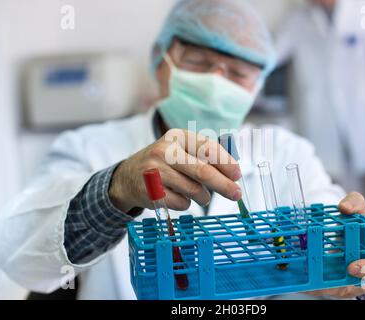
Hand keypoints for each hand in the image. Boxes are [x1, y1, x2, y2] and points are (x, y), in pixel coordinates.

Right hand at [109, 129, 241, 211]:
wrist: (128, 176)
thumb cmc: (163, 162)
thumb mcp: (180, 150)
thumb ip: (204, 157)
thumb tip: (233, 173)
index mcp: (177, 136)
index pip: (207, 148)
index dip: (226, 162)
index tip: (237, 174)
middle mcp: (165, 151)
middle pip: (203, 172)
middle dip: (224, 185)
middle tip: (236, 194)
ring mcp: (156, 171)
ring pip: (194, 190)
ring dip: (203, 197)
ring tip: (199, 194)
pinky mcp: (151, 192)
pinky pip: (182, 203)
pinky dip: (186, 203)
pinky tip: (177, 196)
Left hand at [305, 192, 364, 298]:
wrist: (350, 238)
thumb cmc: (357, 226)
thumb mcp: (358, 209)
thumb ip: (355, 202)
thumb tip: (344, 207)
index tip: (351, 267)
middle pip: (358, 287)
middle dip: (343, 285)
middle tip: (324, 280)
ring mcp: (350, 282)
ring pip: (339, 291)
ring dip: (325, 288)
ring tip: (308, 283)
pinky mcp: (335, 286)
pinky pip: (325, 290)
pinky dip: (313, 288)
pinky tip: (299, 282)